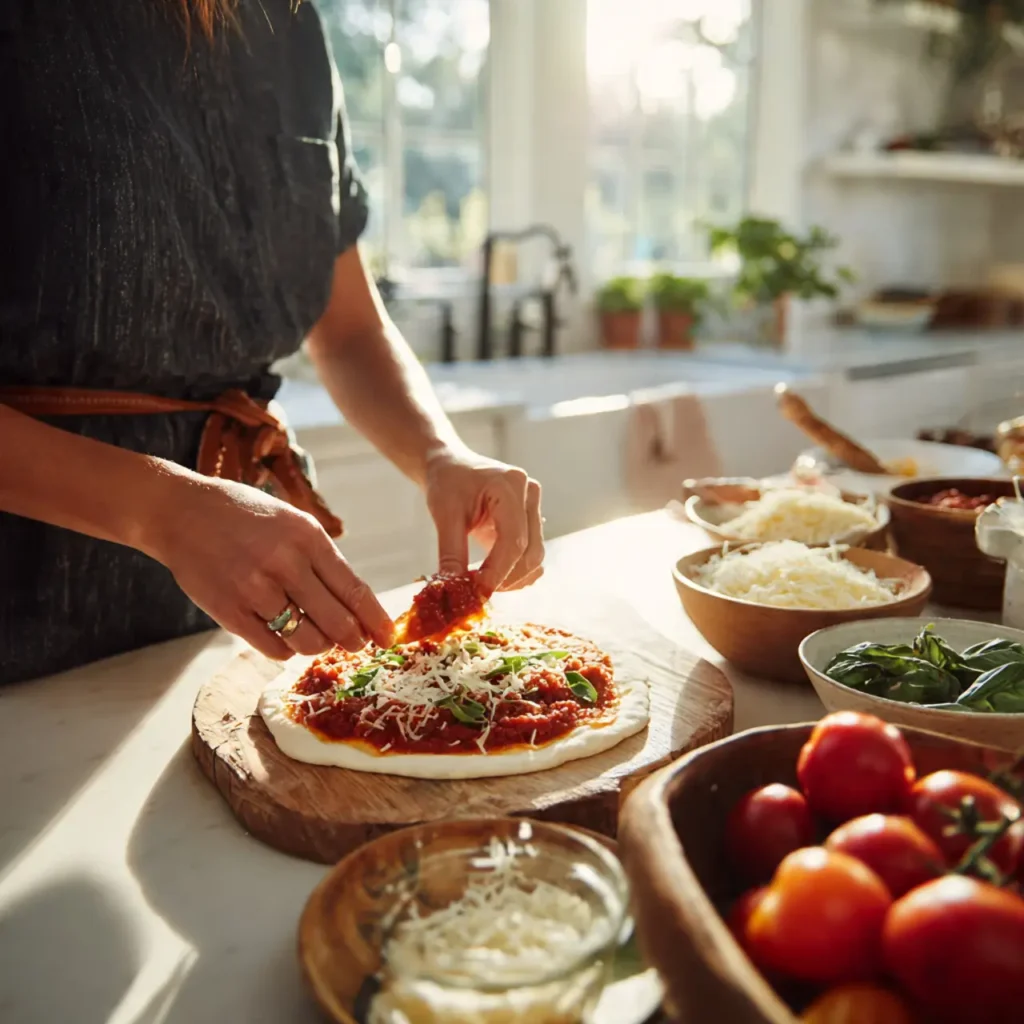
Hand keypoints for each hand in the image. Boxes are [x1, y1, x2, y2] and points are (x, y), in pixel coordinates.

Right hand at [143, 475, 393, 659]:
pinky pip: (273, 648)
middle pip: (337, 622)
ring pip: (307, 640)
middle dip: (354, 640)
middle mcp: (284, 563)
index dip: (375, 619)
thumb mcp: (292, 522)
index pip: (354, 589)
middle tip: (357, 645)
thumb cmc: (245, 516)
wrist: (181, 512)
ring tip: (317, 638)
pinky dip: (286, 649)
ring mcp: (255, 589)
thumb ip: (322, 559)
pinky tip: (286, 638)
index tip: (388, 637)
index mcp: (307, 537)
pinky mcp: (228, 610)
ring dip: (319, 646)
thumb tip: (355, 605)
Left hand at [424, 447, 544, 593]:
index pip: (514, 540)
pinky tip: (491, 575)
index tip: (478, 592)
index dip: (498, 572)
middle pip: (530, 552)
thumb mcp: (444, 515)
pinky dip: (514, 571)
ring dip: (512, 578)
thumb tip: (455, 590)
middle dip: (505, 578)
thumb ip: (451, 553)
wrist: (450, 465)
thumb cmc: (446, 483)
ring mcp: (534, 506)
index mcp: (510, 486)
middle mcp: (529, 494)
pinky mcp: (531, 519)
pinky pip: (531, 553)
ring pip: (534, 556)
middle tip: (476, 593)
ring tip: (480, 583)